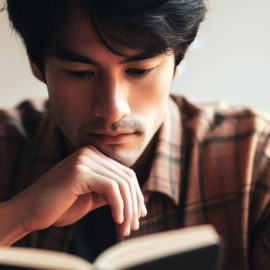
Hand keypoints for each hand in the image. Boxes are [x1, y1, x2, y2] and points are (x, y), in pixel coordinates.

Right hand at [10, 146, 146, 237]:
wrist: (30, 211)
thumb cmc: (60, 206)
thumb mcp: (92, 197)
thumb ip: (112, 193)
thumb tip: (138, 203)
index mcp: (94, 156)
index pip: (125, 173)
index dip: (136, 195)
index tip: (139, 215)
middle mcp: (91, 153)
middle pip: (127, 178)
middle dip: (134, 204)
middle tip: (133, 227)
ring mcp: (84, 159)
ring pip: (121, 183)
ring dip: (127, 209)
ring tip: (125, 229)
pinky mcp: (79, 171)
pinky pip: (111, 187)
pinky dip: (119, 206)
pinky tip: (117, 220)